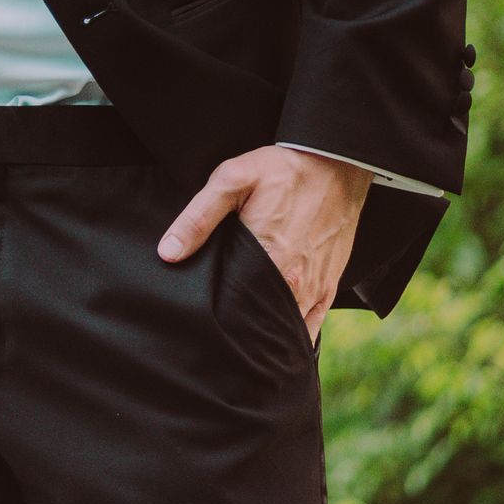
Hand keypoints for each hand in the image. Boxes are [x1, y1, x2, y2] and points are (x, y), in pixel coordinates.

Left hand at [157, 143, 370, 341]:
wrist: (334, 163)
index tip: (201, 328)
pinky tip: (276, 339)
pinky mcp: (330, 284)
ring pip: (286, 328)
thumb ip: (198, 217)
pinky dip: (295, 335)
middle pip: (259, 323)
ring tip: (242, 341)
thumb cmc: (282, 170)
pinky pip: (312, 325)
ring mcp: (315, 287)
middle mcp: (294, 282)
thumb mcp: (232, 180)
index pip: (235, 310)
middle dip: (239, 333)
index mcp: (268, 260)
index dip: (218, 322)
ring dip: (265, 335)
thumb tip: (169, 252)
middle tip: (217, 338)